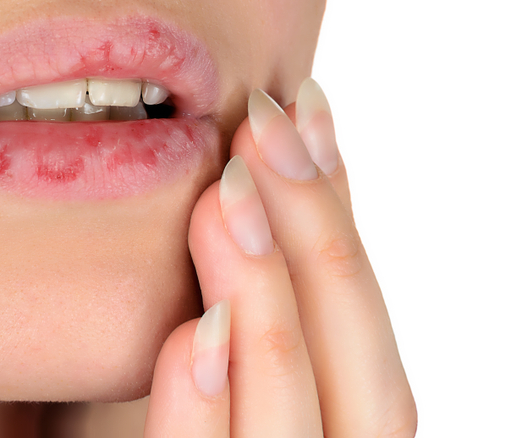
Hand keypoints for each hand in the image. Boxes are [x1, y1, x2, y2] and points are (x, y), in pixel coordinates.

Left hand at [143, 79, 415, 436]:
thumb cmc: (142, 429)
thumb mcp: (205, 362)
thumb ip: (245, 293)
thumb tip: (263, 171)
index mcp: (332, 424)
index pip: (362, 327)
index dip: (342, 211)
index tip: (307, 105)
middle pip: (368, 379)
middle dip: (319, 242)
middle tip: (266, 126)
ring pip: (307, 429)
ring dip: (271, 308)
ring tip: (223, 198)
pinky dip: (207, 413)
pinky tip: (195, 332)